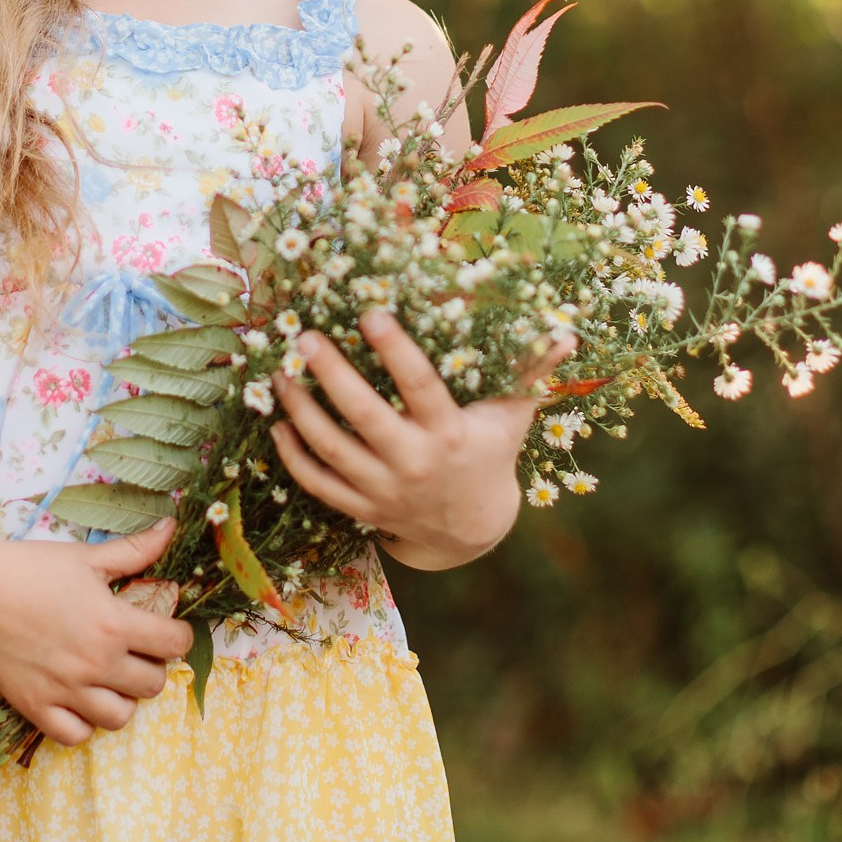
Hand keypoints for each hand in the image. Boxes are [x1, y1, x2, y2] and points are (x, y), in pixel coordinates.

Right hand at [0, 518, 192, 745]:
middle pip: (153, 684)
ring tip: (108, 678)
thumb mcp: (86, 557)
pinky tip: (77, 699)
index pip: (174, 644)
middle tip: (134, 650)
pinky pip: (76, 736)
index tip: (167, 628)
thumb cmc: (30, 568)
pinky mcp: (36, 708)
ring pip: (120, 717)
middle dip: (151, 666)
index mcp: (114, 623)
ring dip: (121, 698)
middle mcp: (97, 663)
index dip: (179, 635)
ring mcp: (66, 691)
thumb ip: (135, 550)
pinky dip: (82, 723)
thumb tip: (171, 528)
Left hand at [271, 308, 572, 571]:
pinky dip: (292, 456)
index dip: (395, 350)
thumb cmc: (489, 454)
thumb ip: (531, 373)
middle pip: (364, 417)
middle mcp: (413, 463)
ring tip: (277, 373)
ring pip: (331, 449)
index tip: (370, 313)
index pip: (419, 386)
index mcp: (449, 433)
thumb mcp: (511, 416)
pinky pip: (318, 483)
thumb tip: (566, 332)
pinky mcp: (360, 508)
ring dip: (299, 410)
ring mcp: (383, 490)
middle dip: (330, 375)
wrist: (469, 528)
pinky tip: (276, 423)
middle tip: (304, 338)